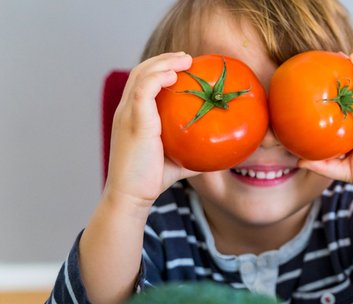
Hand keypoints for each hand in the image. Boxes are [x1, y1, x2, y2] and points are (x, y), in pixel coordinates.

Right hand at [104, 52, 198, 206]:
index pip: (143, 81)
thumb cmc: (152, 179)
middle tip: (188, 57)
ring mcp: (128, 114)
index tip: (184, 66)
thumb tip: (223, 150)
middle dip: (164, 60)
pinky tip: (174, 76)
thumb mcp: (179, 159)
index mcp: (134, 115)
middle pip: (142, 71)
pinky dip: (157, 78)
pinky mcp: (133, 122)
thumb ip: (195, 150)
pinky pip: (143, 90)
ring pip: (142, 75)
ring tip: (185, 60)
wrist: (132, 196)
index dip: (161, 69)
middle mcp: (127, 110)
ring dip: (164, 63)